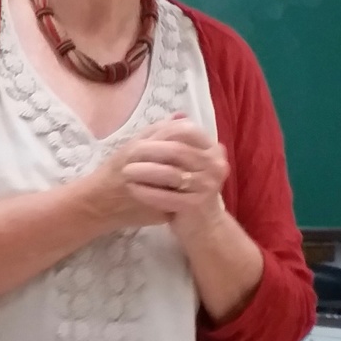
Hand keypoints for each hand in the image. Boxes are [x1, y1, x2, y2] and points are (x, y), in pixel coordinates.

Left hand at [120, 113, 228, 230]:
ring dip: (144, 171)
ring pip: (170, 174)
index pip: (187, 131)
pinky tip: (133, 189)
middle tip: (127, 153)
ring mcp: (208, 186)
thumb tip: (176, 114)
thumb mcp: (188, 161)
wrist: (203, 226)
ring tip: (125, 171)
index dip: (162, 132)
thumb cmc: (191, 188)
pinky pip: (167, 196)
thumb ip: (180, 138)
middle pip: (176, 151)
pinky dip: (148, 192)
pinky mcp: (196, 205)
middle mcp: (216, 165)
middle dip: (148, 152)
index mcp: (214, 150)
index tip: (141, 137)